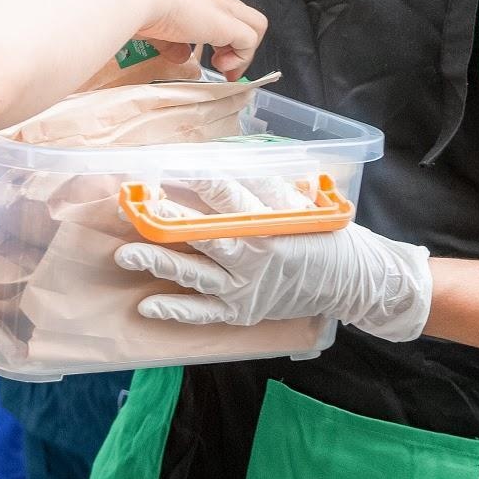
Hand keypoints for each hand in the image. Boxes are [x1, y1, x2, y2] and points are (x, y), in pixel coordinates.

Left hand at [114, 180, 432, 341]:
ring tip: (125, 255)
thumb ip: (261, 186)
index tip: (165, 169)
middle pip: (200, 235)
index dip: (196, 182)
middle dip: (163, 220)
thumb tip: (219, 164)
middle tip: (131, 208)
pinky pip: (203, 314)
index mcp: (268, 224)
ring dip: (158, 264)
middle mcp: (253, 257)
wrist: (353, 281)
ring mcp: (245, 289)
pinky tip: (147, 307)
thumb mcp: (299, 203)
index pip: (226, 197)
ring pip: (194, 275)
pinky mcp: (242, 312)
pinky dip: (175, 312)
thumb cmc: (323, 235)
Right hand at [136, 0, 265, 79]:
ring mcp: (222, 6)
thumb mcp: (155, 28)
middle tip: (223, 66)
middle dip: (238, 45)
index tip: (212, 56)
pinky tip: (220, 66)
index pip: (221, 10)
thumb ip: (171, 43)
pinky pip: (250, 40)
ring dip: (243, 52)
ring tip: (223, 67)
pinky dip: (241, 58)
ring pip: (256, 25)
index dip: (221, 36)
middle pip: (244, 16)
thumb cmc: (135, 7)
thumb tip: (181, 57)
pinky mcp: (227, 22)